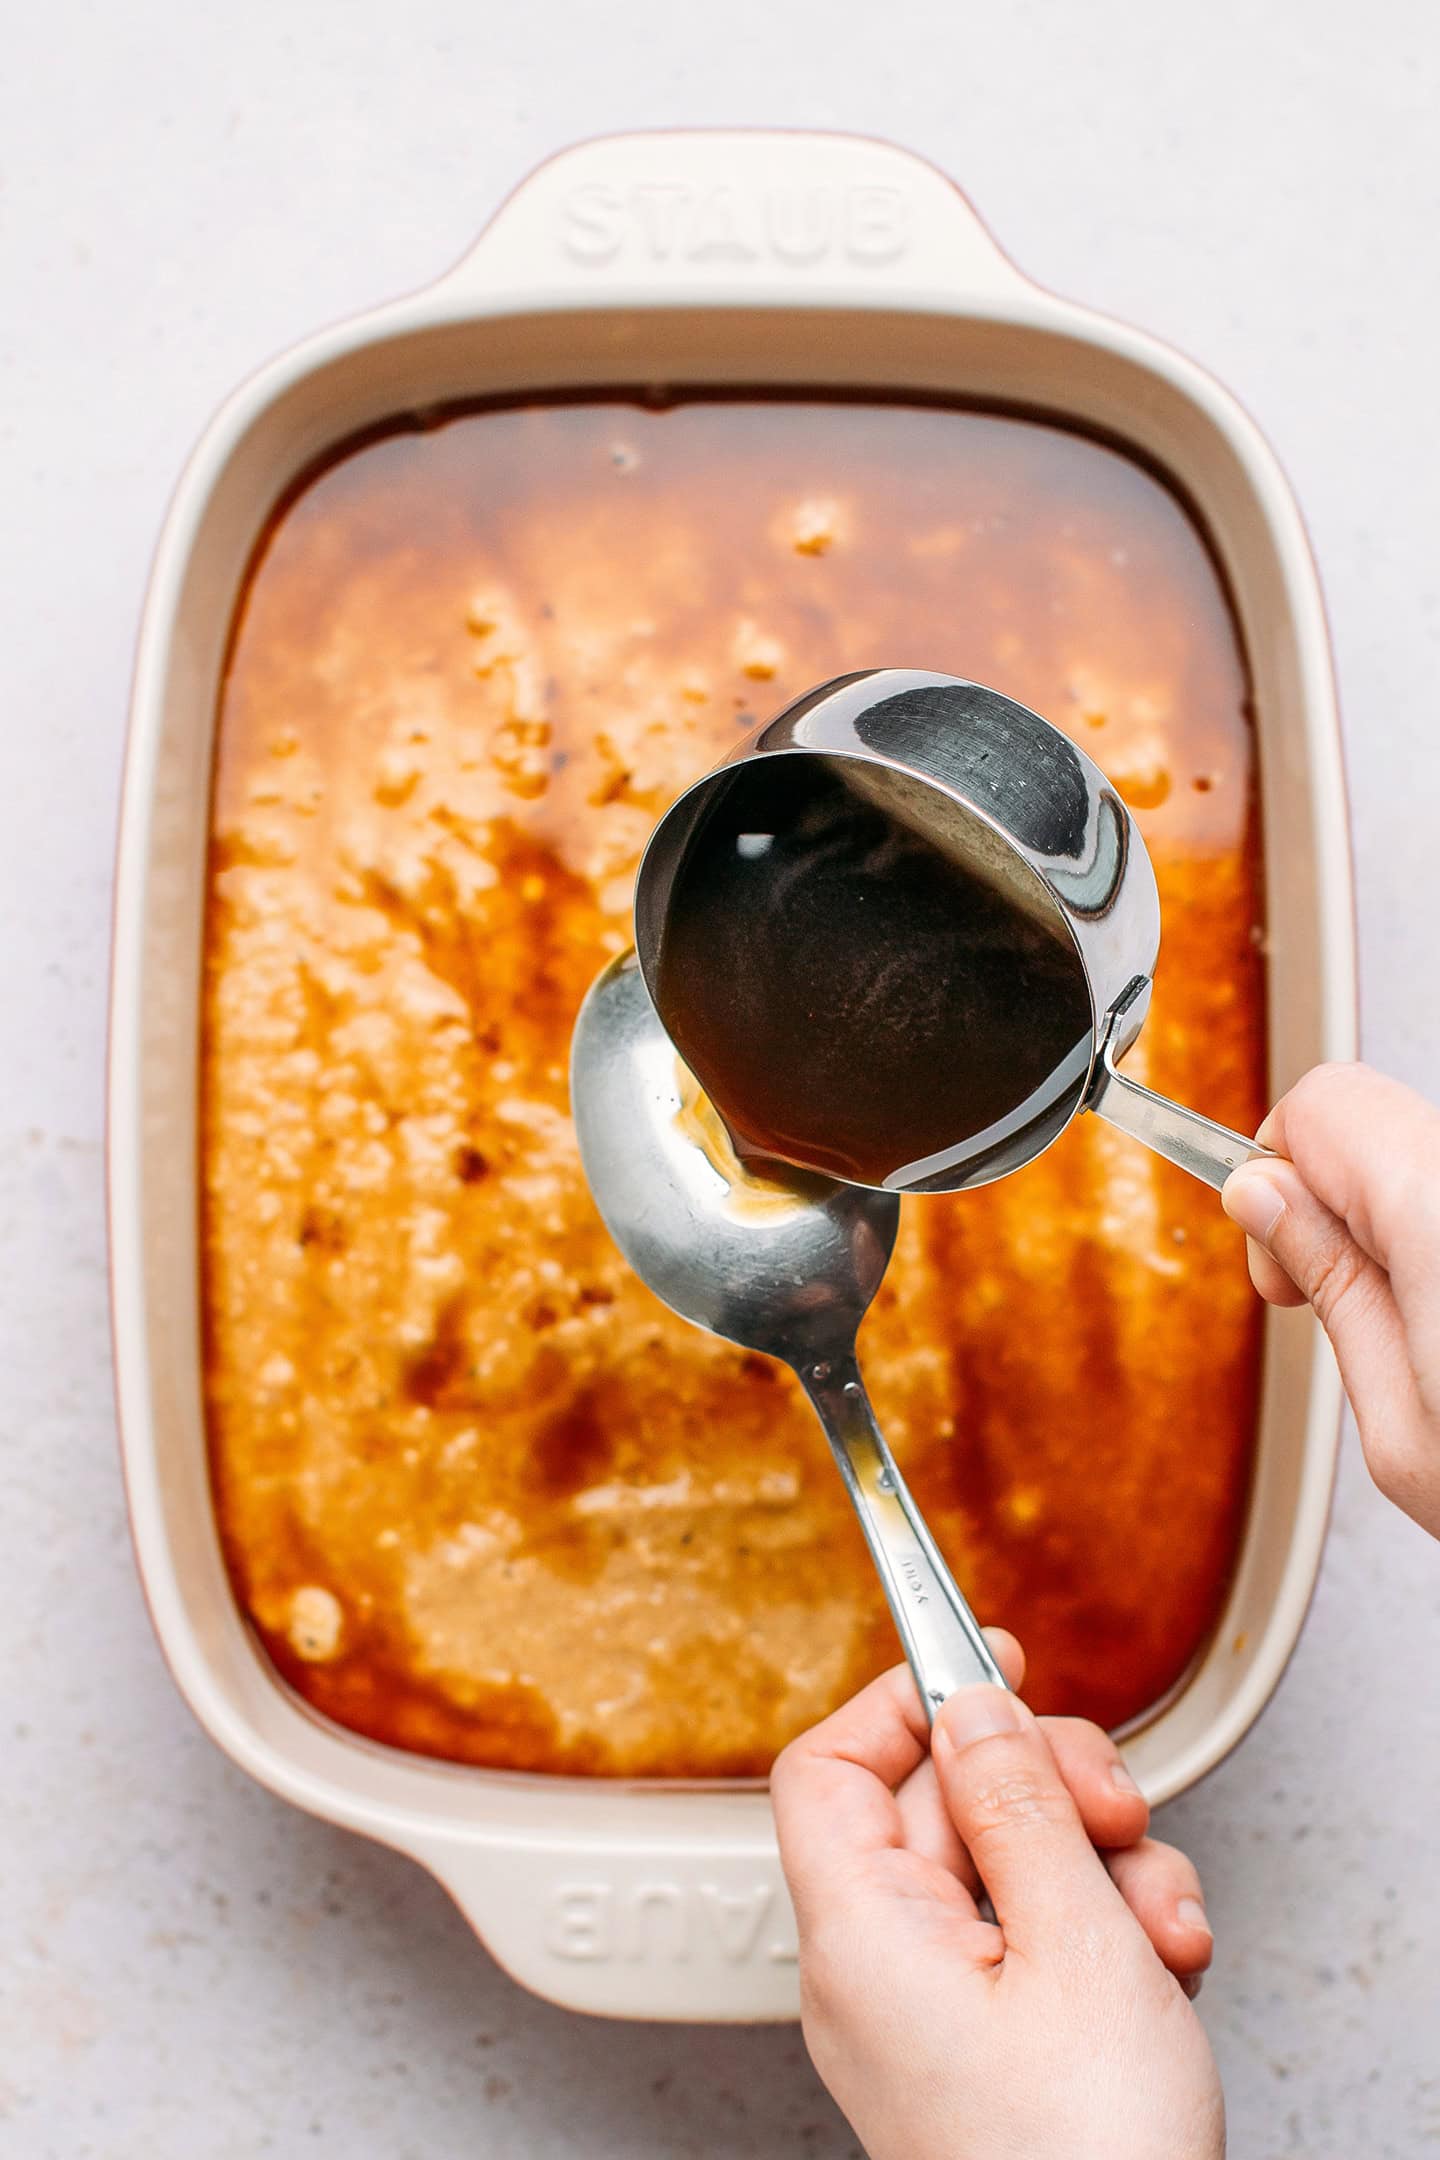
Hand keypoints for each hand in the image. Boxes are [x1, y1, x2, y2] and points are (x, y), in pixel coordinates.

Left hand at [771, 1636, 1221, 2159]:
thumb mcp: (1075, 1942)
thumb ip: (1019, 1804)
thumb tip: (972, 1705)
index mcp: (859, 1932)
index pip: (828, 1765)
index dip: (903, 1701)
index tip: (984, 1664)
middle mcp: (875, 1968)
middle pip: (938, 1805)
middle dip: (1045, 1789)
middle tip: (1114, 1809)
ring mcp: (931, 2011)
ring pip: (1005, 1868)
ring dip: (1098, 1867)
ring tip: (1158, 1922)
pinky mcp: (986, 2047)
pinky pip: (1031, 1940)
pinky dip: (1104, 1932)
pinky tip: (1162, 1962)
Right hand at [1222, 1061, 1439, 1536]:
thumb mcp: (1404, 1423)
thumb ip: (1329, 1284)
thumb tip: (1262, 1196)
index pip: (1323, 1104)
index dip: (1275, 1174)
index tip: (1280, 1256)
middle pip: (1377, 1115)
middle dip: (1331, 1192)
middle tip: (1339, 1292)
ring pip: (1426, 1153)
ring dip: (1399, 1219)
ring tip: (1415, 1323)